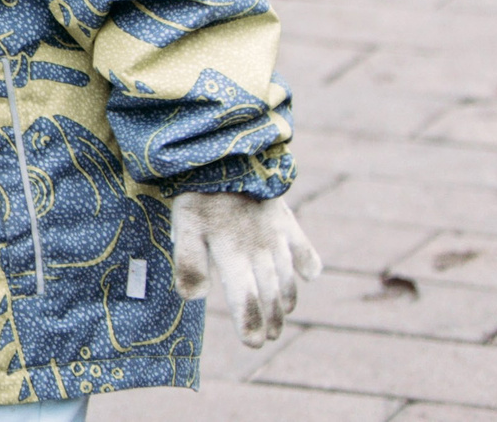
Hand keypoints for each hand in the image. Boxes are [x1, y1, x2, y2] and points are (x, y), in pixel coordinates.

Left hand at [173, 192, 321, 346]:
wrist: (228, 152)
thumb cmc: (200, 192)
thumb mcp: (185, 225)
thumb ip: (189, 262)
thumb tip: (193, 297)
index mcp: (234, 255)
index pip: (246, 300)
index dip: (250, 324)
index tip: (254, 344)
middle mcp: (260, 250)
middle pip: (270, 293)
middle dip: (271, 318)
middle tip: (269, 336)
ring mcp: (275, 235)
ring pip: (286, 275)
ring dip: (287, 297)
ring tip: (286, 313)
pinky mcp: (284, 218)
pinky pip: (301, 245)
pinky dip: (307, 261)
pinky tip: (312, 275)